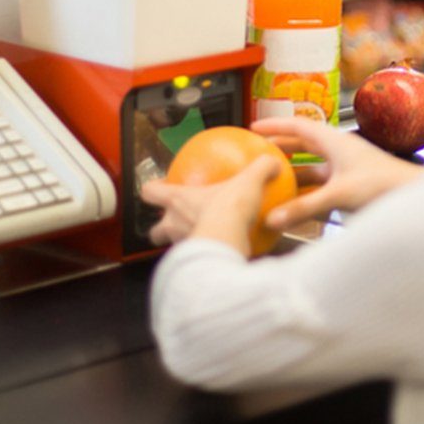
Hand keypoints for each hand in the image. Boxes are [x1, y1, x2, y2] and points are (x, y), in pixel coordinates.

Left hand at [140, 155, 279, 253]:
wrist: (229, 242)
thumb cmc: (229, 209)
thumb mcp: (249, 181)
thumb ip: (260, 168)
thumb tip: (272, 161)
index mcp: (178, 200)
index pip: (151, 192)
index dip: (153, 188)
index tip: (160, 186)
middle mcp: (174, 225)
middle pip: (155, 230)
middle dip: (161, 227)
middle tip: (177, 220)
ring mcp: (183, 246)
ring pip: (175, 246)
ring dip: (186, 241)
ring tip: (204, 236)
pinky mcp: (197, 262)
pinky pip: (200, 258)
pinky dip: (208, 254)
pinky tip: (225, 250)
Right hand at [251, 117, 423, 229]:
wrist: (412, 197)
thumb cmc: (382, 186)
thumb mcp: (338, 195)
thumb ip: (304, 208)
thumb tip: (271, 219)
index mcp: (335, 141)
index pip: (299, 126)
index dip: (276, 125)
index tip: (254, 127)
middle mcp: (339, 151)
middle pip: (304, 144)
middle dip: (281, 147)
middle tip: (257, 152)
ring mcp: (346, 168)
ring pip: (312, 166)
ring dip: (293, 171)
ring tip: (270, 179)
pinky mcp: (351, 186)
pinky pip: (322, 185)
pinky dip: (307, 191)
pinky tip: (295, 203)